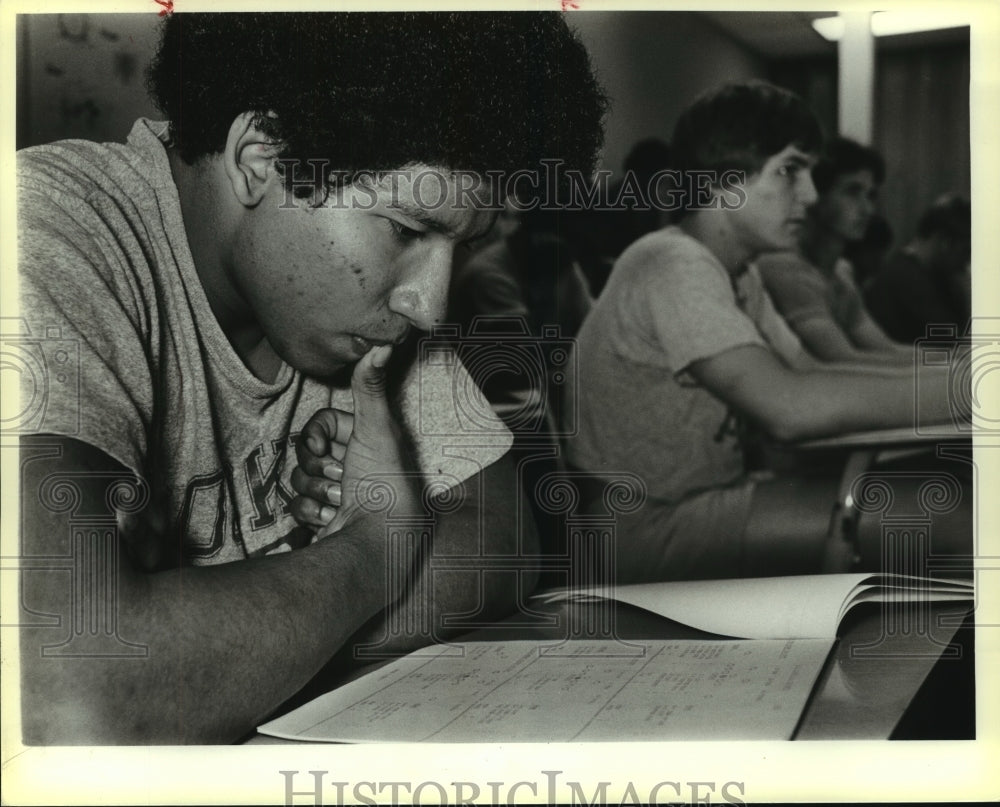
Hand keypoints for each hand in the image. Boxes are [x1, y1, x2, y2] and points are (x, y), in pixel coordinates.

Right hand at [290, 346, 421, 537]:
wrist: (376, 544)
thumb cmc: (384, 486)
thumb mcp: (377, 429)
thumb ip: (370, 387)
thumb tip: (382, 344)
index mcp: (367, 442)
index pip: (322, 424)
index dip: (317, 434)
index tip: (324, 447)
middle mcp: (354, 467)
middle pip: (308, 451)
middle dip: (318, 466)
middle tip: (341, 478)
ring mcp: (338, 494)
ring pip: (300, 478)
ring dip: (316, 490)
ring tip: (341, 502)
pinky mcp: (324, 519)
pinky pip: (298, 505)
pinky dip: (311, 513)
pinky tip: (333, 520)